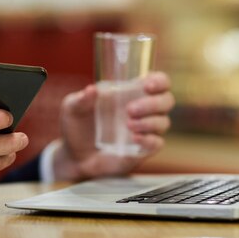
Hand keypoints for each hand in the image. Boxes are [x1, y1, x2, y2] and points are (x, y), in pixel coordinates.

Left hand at [53, 72, 173, 181]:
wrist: (74, 156)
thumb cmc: (77, 126)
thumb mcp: (72, 109)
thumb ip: (81, 99)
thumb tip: (91, 90)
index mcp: (129, 93)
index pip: (158, 81)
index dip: (159, 81)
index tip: (147, 85)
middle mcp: (142, 110)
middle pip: (166, 100)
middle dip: (152, 103)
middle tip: (130, 109)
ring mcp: (145, 130)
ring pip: (163, 122)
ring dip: (149, 122)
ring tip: (128, 125)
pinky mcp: (143, 149)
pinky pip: (157, 143)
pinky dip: (148, 140)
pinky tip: (134, 138)